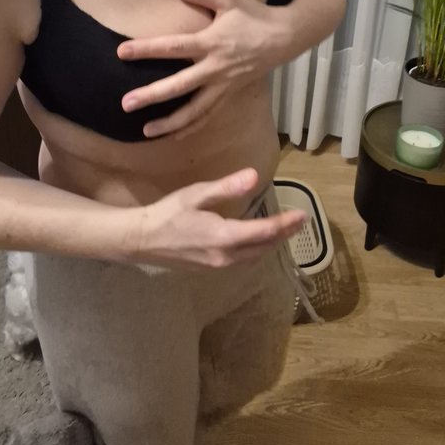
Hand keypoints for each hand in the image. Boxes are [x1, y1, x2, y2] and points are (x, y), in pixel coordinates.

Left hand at [118, 0, 284, 139]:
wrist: (286, 37)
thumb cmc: (255, 15)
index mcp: (212, 43)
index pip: (173, 47)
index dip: (147, 49)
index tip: (122, 52)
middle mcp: (216, 69)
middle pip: (179, 86)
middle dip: (151, 96)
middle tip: (126, 104)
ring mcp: (224, 86)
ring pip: (194, 111)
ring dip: (170, 123)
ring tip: (146, 131)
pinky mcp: (230, 95)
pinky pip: (208, 115)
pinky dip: (190, 127)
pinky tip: (173, 134)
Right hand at [122, 168, 305, 269]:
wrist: (141, 240)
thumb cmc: (168, 213)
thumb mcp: (196, 195)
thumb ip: (226, 188)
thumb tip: (254, 176)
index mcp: (224, 236)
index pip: (264, 231)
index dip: (286, 224)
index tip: (303, 215)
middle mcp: (226, 256)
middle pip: (264, 247)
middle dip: (284, 234)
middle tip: (299, 222)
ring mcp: (218, 265)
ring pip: (254, 256)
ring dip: (271, 244)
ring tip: (284, 230)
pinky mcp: (211, 268)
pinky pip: (242, 260)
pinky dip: (256, 250)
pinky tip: (257, 241)